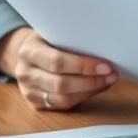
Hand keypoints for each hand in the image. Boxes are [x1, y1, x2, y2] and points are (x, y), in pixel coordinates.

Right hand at [0, 28, 117, 110]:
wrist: (25, 53)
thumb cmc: (47, 39)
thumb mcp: (54, 32)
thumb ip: (72, 38)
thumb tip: (105, 48)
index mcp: (29, 51)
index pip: (57, 62)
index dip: (83, 66)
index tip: (106, 66)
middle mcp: (25, 73)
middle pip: (60, 84)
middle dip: (90, 81)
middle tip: (111, 75)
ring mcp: (28, 91)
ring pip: (62, 99)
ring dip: (89, 91)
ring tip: (107, 81)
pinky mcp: (35, 103)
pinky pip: (62, 106)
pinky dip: (83, 97)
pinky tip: (96, 88)